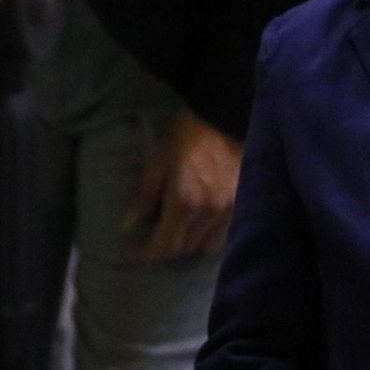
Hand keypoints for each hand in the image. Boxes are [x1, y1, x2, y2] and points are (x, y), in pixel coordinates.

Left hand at [121, 107, 242, 262]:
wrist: (226, 115)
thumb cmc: (186, 135)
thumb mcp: (158, 161)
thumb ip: (143, 196)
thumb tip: (128, 225)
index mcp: (184, 204)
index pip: (163, 246)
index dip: (145, 254)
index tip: (131, 250)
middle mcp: (208, 214)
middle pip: (184, 248)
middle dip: (165, 246)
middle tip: (153, 233)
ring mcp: (228, 211)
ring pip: (206, 245)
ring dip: (189, 242)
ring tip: (179, 228)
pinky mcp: (241, 203)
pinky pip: (224, 232)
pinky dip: (210, 234)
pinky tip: (202, 221)